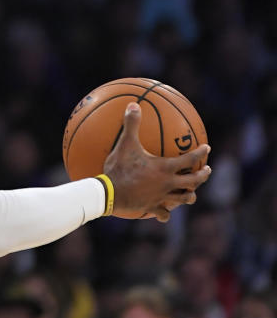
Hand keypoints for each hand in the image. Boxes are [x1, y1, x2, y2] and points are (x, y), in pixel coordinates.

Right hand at [104, 102, 210, 221]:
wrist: (110, 194)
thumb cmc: (119, 168)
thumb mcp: (125, 144)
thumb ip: (131, 124)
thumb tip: (133, 104)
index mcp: (166, 168)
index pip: (190, 159)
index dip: (200, 153)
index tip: (206, 148)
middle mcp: (168, 183)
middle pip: (194, 181)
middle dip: (203, 175)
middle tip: (207, 170)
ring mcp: (161, 197)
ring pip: (183, 198)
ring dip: (189, 195)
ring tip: (192, 192)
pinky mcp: (152, 208)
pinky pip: (162, 213)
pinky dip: (165, 213)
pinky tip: (165, 213)